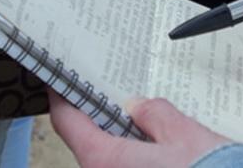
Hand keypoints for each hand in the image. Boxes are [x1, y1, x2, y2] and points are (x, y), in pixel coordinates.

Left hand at [49, 94, 228, 166]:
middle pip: (88, 142)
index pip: (67, 122)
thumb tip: (138, 107)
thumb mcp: (182, 133)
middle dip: (99, 119)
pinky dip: (134, 157)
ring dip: (120, 140)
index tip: (60, 83)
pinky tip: (155, 147)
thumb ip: (153, 113)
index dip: (62, 98)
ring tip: (140, 122)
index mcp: (105, 161)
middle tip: (109, 96)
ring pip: (108, 159)